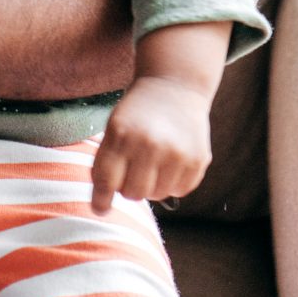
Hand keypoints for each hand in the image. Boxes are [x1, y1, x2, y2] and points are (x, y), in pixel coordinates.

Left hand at [89, 75, 213, 212]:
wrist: (175, 86)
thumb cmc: (137, 113)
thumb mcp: (114, 127)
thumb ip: (106, 162)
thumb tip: (102, 206)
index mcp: (121, 134)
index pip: (106, 180)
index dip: (100, 199)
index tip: (99, 209)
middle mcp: (149, 145)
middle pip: (132, 194)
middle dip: (129, 186)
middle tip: (133, 169)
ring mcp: (176, 153)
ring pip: (157, 194)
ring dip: (152, 185)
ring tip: (154, 161)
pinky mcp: (198, 159)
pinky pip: (179, 190)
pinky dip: (173, 182)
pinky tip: (171, 160)